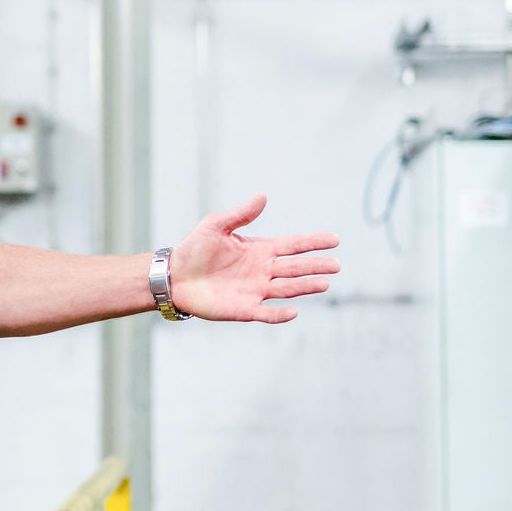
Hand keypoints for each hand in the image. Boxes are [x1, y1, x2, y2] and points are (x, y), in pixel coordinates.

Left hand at [169, 193, 340, 322]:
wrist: (174, 276)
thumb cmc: (194, 249)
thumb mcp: (216, 225)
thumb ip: (241, 214)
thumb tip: (263, 196)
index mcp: (260, 250)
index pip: (293, 245)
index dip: (313, 242)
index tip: (334, 239)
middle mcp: (263, 271)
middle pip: (296, 267)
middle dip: (316, 265)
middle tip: (337, 264)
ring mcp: (255, 291)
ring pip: (287, 289)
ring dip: (305, 286)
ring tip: (325, 283)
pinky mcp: (244, 309)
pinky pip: (266, 313)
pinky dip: (279, 314)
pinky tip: (293, 312)